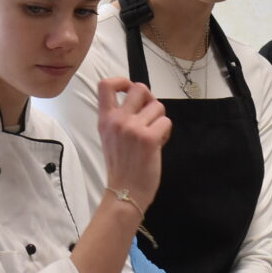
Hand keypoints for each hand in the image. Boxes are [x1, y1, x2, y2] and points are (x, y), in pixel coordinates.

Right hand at [96, 78, 169, 212]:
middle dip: (150, 100)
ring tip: (153, 136)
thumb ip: (120, 117)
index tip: (128, 89)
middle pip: (140, 88)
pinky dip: (166, 133)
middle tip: (150, 116)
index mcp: (105, 119)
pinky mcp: (149, 138)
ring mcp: (133, 128)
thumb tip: (141, 99)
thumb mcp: (109, 137)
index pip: (106, 85)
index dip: (121, 80)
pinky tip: (157, 145)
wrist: (125, 192)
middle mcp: (117, 120)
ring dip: (159, 120)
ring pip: (158, 106)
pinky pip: (166, 122)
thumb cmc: (121, 166)